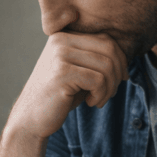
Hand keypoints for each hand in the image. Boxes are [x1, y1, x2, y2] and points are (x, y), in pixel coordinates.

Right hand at [8, 32, 128, 139]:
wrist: (30, 119)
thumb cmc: (58, 97)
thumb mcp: (78, 73)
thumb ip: (95, 60)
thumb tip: (126, 60)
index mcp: (64, 37)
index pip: (105, 40)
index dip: (120, 60)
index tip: (120, 79)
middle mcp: (60, 41)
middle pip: (109, 49)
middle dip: (117, 73)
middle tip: (110, 93)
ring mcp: (60, 55)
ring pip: (106, 65)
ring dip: (110, 87)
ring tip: (99, 100)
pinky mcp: (61, 73)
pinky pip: (98, 80)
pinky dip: (101, 94)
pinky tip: (91, 103)